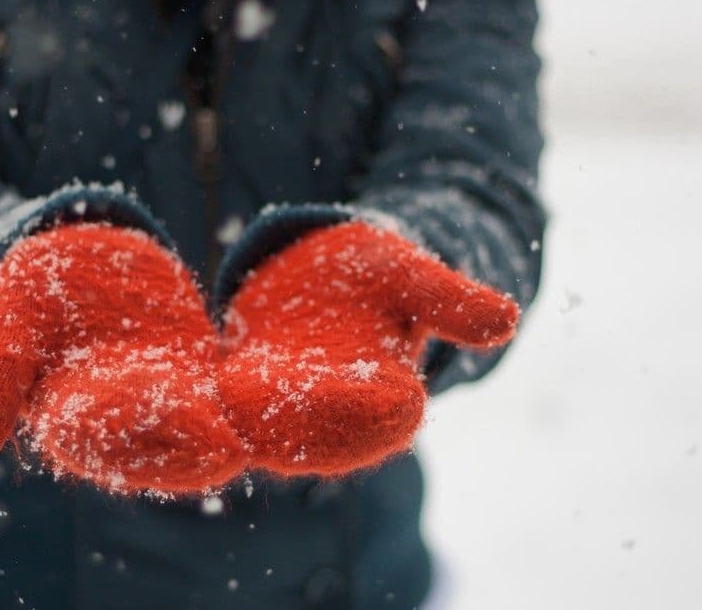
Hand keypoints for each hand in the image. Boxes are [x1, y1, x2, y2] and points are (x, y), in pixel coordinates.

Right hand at [0, 224, 244, 494]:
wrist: (76, 263)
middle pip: (165, 439)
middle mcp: (127, 422)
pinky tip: (296, 384)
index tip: (185, 433)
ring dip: (235, 426)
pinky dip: (258, 391)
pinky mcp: (202, 375)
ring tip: (267, 425)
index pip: (105, 438)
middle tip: (234, 446)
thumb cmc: (32, 294)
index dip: (143, 435)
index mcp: (73, 419)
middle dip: (198, 443)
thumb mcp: (8, 321)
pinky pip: (233, 388)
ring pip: (206, 421)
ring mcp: (169, 400)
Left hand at [218, 221, 518, 475]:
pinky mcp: (242, 392)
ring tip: (226, 400)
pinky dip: (213, 402)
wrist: (321, 270)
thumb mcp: (412, 277)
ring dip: (247, 418)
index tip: (356, 398)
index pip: (385, 417)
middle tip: (272, 408)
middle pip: (320, 430)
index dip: (369, 410)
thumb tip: (507, 321)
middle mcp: (337, 416)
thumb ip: (452, 302)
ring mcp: (286, 410)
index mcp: (390, 397)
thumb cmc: (379, 274)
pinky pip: (226, 404)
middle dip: (295, 422)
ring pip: (269, 425)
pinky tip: (193, 390)